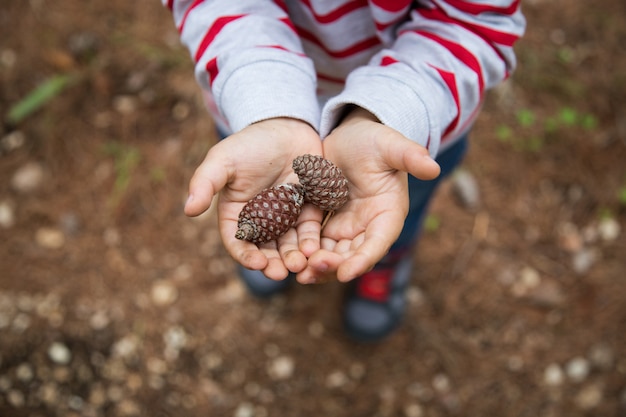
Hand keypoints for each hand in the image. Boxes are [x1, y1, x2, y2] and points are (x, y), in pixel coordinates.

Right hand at [184, 118, 323, 279]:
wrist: (286, 126)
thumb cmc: (250, 143)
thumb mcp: (223, 160)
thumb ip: (205, 183)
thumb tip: (188, 210)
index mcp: (237, 214)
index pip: (238, 242)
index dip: (246, 255)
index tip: (257, 263)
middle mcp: (261, 221)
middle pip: (266, 250)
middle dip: (273, 263)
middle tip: (282, 272)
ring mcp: (286, 217)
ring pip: (289, 244)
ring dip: (294, 257)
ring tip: (301, 264)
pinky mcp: (308, 209)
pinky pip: (310, 230)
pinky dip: (312, 241)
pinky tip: (315, 248)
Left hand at [299, 108, 440, 282]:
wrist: (350, 135)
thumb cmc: (374, 139)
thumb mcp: (391, 145)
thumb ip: (410, 156)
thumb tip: (433, 167)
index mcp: (388, 214)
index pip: (378, 242)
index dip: (363, 259)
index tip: (345, 273)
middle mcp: (368, 226)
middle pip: (352, 255)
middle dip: (334, 266)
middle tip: (312, 271)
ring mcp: (346, 226)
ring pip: (332, 254)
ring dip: (317, 265)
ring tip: (299, 273)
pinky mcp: (325, 222)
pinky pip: (315, 242)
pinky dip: (304, 252)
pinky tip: (290, 259)